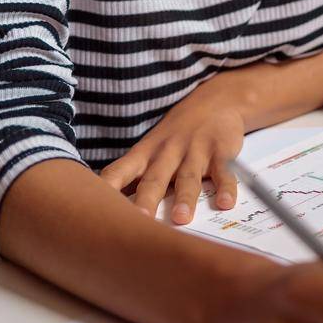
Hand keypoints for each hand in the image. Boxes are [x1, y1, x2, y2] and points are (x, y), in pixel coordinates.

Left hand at [98, 82, 245, 223]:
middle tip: (138, 220)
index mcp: (144, 155)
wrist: (214, 102)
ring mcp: (194, 150)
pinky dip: (226, 187)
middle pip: (154, 179)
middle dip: (146, 200)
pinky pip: (223, 171)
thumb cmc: (174, 138)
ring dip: (184, 197)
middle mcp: (167, 153)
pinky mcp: (220, 150)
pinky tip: (226, 203)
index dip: (107, 189)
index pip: (120, 172)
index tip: (97, 210)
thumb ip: (133, 180)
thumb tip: (108, 213)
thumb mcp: (150, 152)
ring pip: (188, 177)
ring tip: (181, 218)